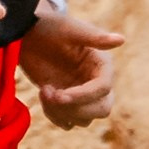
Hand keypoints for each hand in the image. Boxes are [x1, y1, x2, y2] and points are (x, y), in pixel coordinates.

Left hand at [19, 0, 122, 127]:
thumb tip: (121, 40)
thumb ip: (94, 37)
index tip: (60, 95)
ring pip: (83, 119)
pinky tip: (43, 94)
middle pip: (101, 109)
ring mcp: (81, 95)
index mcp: (101, 64)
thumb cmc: (49, 26)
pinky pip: (67, 122)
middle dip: (76, 109)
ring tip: (44, 90)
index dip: (83, 96)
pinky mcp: (66, 103)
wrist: (27, 33)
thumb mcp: (69, 29)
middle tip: (51, 96)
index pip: (103, 88)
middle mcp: (95, 82)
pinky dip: (54, 116)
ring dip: (61, 112)